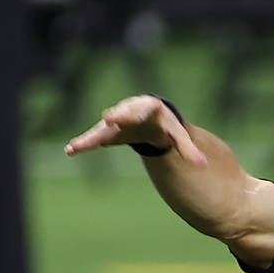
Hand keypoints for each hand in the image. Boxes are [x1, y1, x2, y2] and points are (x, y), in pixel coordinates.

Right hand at [64, 94, 206, 163]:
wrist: (150, 118)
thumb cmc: (165, 125)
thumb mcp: (177, 135)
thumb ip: (187, 149)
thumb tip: (202, 163)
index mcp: (151, 110)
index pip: (145, 110)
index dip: (135, 112)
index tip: (128, 115)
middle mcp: (131, 111)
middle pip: (123, 113)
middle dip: (117, 116)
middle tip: (108, 119)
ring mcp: (117, 121)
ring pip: (105, 127)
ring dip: (92, 136)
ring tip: (77, 146)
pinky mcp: (108, 131)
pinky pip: (95, 137)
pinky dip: (85, 143)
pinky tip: (71, 150)